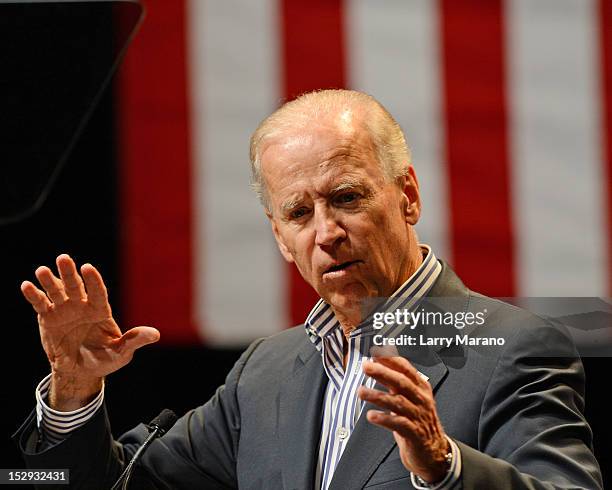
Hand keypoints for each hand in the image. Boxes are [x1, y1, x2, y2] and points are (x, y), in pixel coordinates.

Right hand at [21, 254, 159, 409]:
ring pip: (57, 291)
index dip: (93, 280)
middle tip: (63, 258)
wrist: (80, 371)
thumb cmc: (105, 359)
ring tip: (42, 271)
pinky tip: (27, 286)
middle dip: (69, 272)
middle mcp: (82, 306)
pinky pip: (40, 304)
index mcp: (101, 310)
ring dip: (49, 281)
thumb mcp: (122, 352)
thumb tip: (155, 335)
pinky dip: (34, 295)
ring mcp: (64, 310)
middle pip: (76, 285)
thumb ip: (134, 340)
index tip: (87, 268)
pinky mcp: (48, 318)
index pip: (98, 291)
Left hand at [358, 357, 449, 483]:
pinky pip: (398, 424)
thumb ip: (396, 379)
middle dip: (382, 372)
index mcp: (420, 387)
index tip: (375, 353)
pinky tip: (371, 415)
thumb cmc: (418, 421)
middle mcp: (421, 399)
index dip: (391, 360)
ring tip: (361, 391)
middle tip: (366, 366)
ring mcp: (418, 416)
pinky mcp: (414, 433)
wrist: (433, 451)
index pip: (406, 369)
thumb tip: (379, 360)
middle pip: (401, 382)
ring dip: (377, 396)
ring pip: (397, 402)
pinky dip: (384, 418)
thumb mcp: (410, 397)